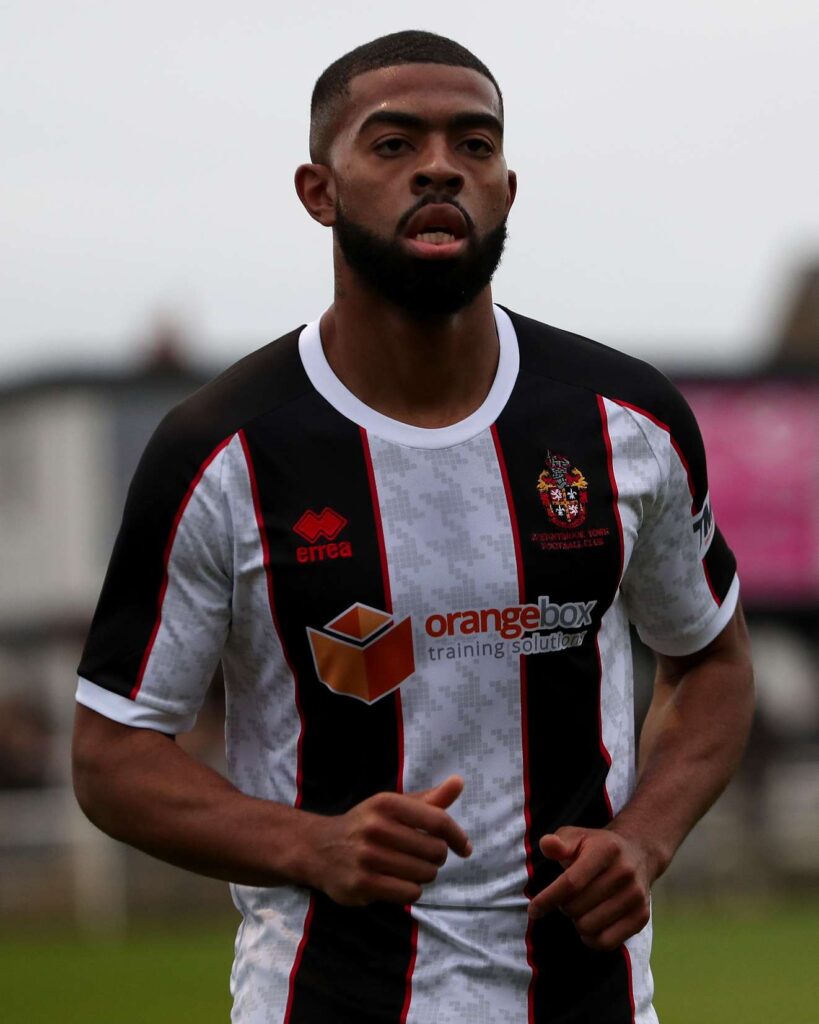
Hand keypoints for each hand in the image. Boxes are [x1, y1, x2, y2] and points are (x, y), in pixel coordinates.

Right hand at [303, 775, 470, 906]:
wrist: (318, 848)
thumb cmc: (366, 825)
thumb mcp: (393, 806)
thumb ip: (429, 799)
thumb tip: (459, 782)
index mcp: (387, 803)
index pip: (438, 821)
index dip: (457, 836)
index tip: (464, 848)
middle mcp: (376, 827)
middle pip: (435, 851)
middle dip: (435, 858)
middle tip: (421, 857)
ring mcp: (367, 856)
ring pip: (424, 874)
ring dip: (422, 875)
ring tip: (406, 869)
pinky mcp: (361, 884)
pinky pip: (409, 893)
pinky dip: (410, 891)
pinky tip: (396, 883)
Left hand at [528, 826, 651, 950]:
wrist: (637, 854)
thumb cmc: (596, 847)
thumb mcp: (576, 837)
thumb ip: (558, 842)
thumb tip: (546, 844)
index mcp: (605, 850)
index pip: (571, 882)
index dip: (548, 898)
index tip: (533, 910)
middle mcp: (624, 872)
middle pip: (577, 907)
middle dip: (563, 906)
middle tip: (566, 898)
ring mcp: (635, 896)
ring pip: (589, 927)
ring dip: (576, 921)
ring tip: (579, 908)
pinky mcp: (642, 917)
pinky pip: (606, 942)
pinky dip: (591, 938)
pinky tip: (589, 924)